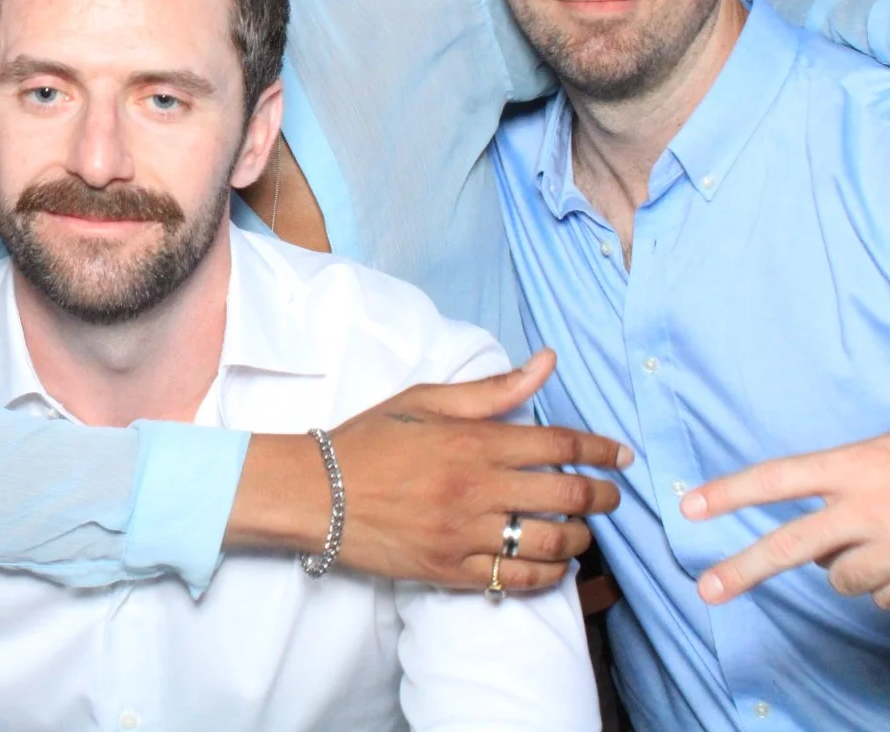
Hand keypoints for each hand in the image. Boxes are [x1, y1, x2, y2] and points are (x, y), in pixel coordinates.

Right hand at [235, 349, 630, 590]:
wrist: (318, 492)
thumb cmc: (370, 440)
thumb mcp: (426, 401)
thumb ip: (492, 389)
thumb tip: (546, 362)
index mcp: (474, 442)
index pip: (559, 444)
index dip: (601, 449)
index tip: (622, 456)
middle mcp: (478, 490)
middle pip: (566, 495)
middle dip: (602, 496)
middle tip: (612, 496)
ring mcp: (466, 534)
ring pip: (549, 542)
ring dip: (580, 537)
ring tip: (582, 531)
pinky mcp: (452, 570)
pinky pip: (517, 579)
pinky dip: (548, 575)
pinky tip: (555, 565)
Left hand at [684, 431, 889, 608]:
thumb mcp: (884, 451)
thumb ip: (845, 473)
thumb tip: (808, 490)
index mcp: (853, 468)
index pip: (776, 479)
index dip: (729, 493)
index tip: (688, 508)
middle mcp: (865, 509)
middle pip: (789, 546)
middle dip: (744, 570)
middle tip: (706, 591)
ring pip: (840, 579)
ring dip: (847, 569)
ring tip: (878, 544)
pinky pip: (881, 597)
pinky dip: (884, 584)